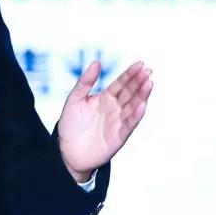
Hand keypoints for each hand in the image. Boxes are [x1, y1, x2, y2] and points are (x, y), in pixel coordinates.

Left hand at [57, 61, 153, 182]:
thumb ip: (85, 82)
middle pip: (130, 92)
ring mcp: (118, 122)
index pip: (121, 83)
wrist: (67, 152)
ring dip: (142, 95)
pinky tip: (142, 105)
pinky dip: (137, 115)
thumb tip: (97, 62)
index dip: (130, 74)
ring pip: (133, 106)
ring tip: (149, 84)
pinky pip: (130, 124)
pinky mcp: (119, 136)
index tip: (140, 64)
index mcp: (105, 98)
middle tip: (148, 71)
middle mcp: (115, 108)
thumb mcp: (75, 99)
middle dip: (139, 82)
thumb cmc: (70, 125)